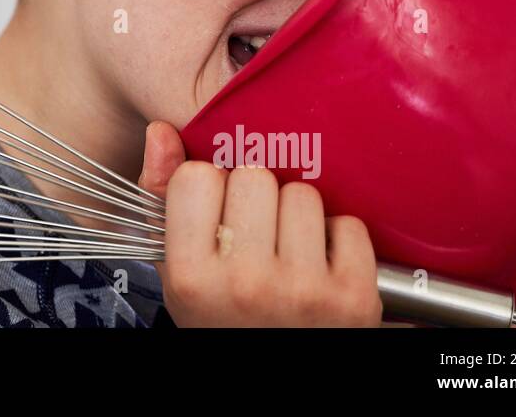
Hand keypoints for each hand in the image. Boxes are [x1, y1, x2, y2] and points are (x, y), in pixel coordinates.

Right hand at [138, 120, 381, 326]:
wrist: (276, 383)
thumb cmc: (224, 318)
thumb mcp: (178, 271)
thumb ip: (161, 197)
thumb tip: (162, 132)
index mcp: (192, 276)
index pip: (198, 176)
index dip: (208, 189)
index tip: (214, 215)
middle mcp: (245, 284)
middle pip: (253, 177)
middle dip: (254, 199)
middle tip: (254, 236)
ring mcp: (303, 292)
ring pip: (303, 195)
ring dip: (297, 216)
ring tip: (287, 251)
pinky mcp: (354, 299)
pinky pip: (349, 225)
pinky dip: (340, 241)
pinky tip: (321, 266)